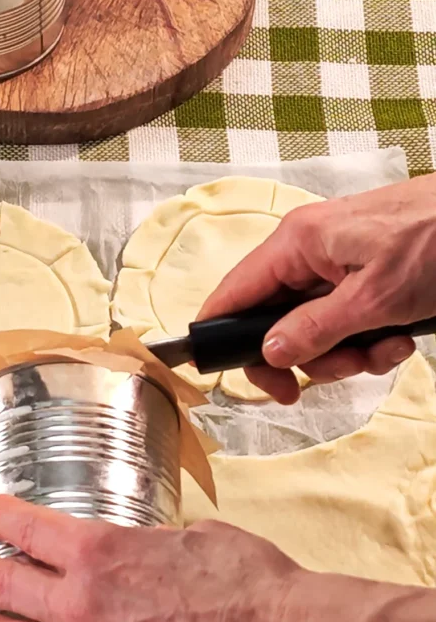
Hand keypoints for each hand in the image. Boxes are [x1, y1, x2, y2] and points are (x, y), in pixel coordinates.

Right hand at [197, 176, 435, 402]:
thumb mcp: (375, 299)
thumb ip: (315, 329)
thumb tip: (269, 354)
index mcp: (298, 243)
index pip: (234, 293)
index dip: (222, 336)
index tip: (229, 377)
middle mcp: (309, 251)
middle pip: (276, 321)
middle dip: (309, 356)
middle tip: (332, 375)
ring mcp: (337, 265)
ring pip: (314, 328)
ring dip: (347, 353)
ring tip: (385, 348)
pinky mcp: (363, 276)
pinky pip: (345, 321)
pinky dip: (369, 340)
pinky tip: (400, 338)